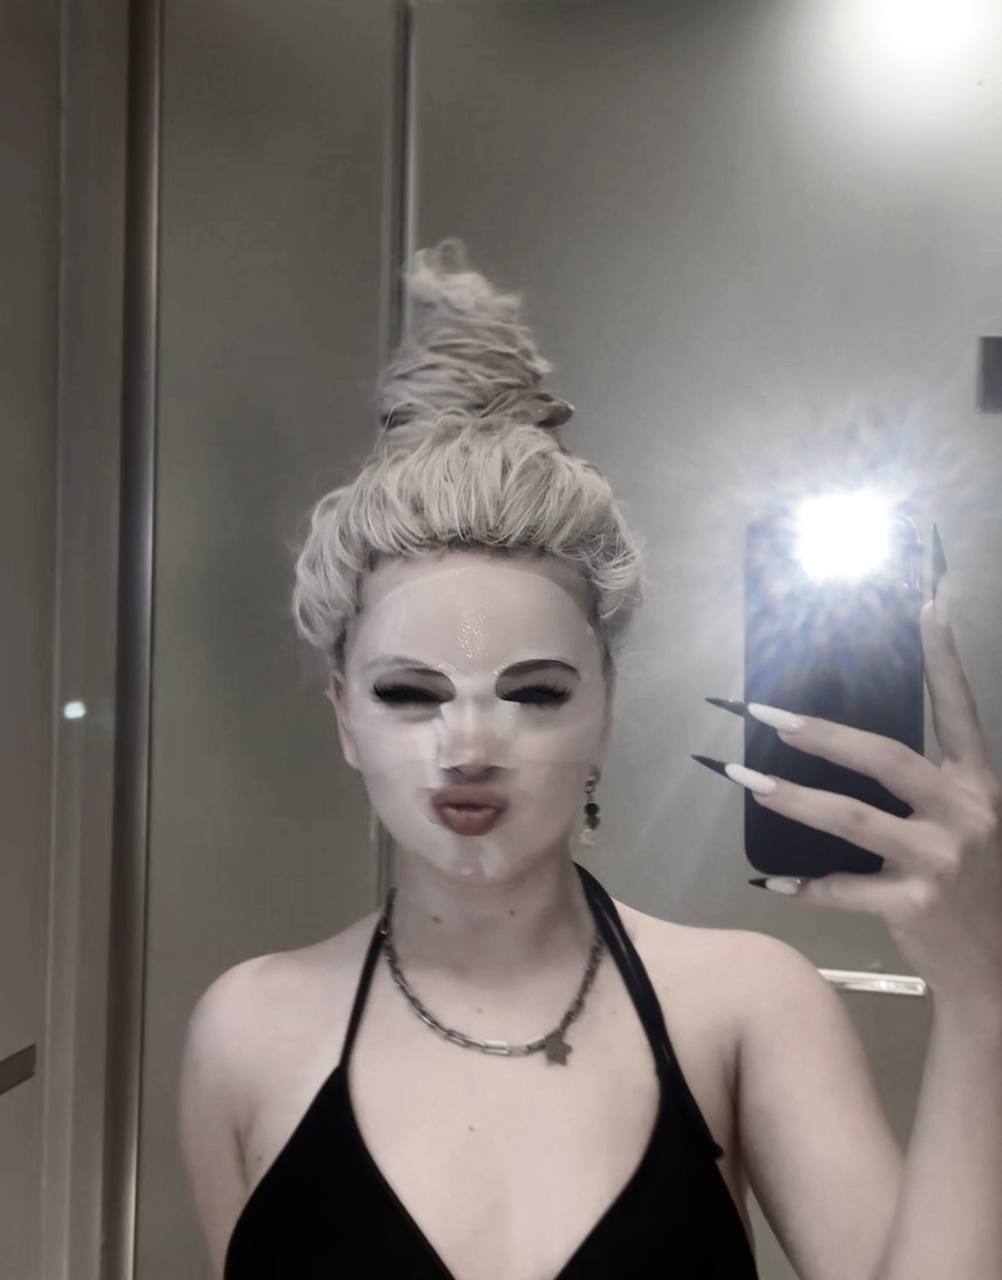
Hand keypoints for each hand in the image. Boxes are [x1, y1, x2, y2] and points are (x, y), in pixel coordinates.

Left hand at [715, 596, 1001, 1007]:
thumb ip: (931, 787)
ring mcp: (941, 861)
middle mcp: (966, 814)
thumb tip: (855, 744)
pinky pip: (843, 889)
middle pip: (885, 758)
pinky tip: (770, 880)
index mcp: (979, 786)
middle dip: (820, 733)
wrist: (999, 970)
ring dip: (791, 798)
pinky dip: (804, 886)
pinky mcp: (915, 906)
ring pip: (851, 819)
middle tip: (765, 713)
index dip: (944, 659)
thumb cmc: (979, 886)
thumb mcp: (974, 825)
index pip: (960, 711)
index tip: (926, 605)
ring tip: (744, 779)